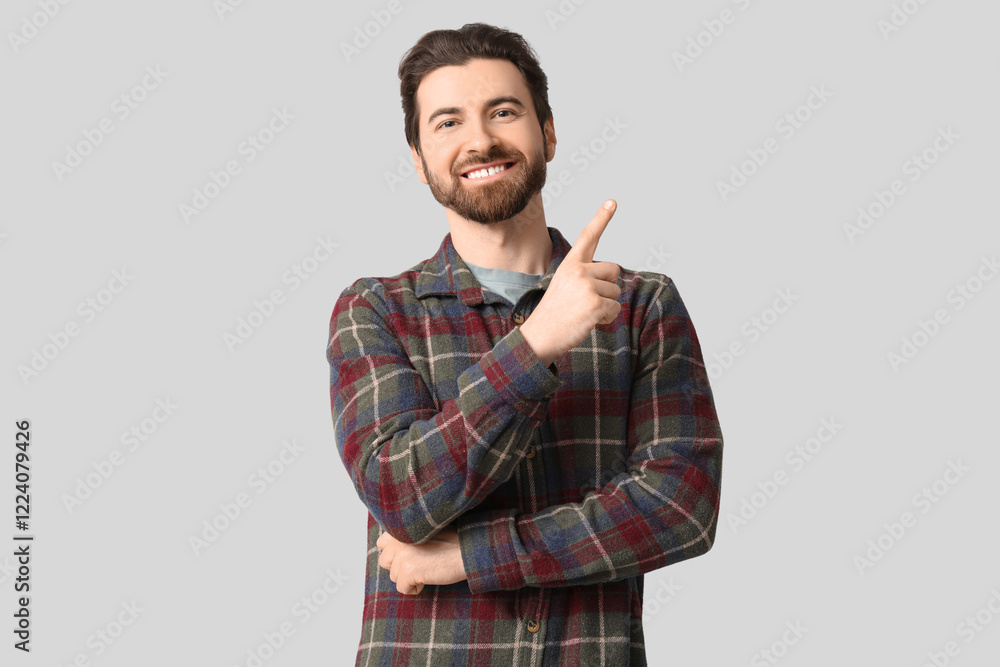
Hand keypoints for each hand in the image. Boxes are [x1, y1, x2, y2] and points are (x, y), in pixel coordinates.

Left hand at [376, 526, 466, 594]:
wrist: (467, 551)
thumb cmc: (452, 542)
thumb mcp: (426, 531)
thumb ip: (408, 537)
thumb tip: (394, 552)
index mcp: (401, 528)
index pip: (381, 543)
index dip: (395, 553)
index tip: (410, 555)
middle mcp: (398, 540)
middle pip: (385, 562)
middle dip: (400, 567)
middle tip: (419, 564)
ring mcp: (402, 555)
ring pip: (394, 577)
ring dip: (409, 578)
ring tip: (427, 569)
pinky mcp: (408, 571)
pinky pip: (402, 588)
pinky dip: (415, 588)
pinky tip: (428, 578)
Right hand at [520, 199, 621, 364]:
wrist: (541, 335)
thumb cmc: (555, 313)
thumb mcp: (566, 286)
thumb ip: (587, 276)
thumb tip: (613, 277)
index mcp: (570, 264)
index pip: (588, 236)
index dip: (602, 218)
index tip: (613, 201)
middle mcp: (579, 270)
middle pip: (613, 270)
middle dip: (607, 286)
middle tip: (585, 300)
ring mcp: (588, 286)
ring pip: (616, 292)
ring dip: (606, 305)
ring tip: (583, 312)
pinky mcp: (596, 303)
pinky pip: (615, 309)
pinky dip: (607, 318)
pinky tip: (588, 321)